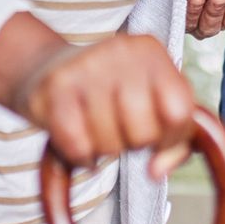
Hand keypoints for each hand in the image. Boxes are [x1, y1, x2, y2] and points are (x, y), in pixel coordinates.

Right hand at [0, 15, 197, 179]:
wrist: (45, 67)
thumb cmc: (108, 92)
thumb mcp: (149, 102)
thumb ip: (173, 140)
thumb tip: (156, 171)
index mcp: (151, 52)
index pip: (180, 112)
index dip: (170, 138)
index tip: (155, 139)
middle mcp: (121, 52)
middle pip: (145, 132)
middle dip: (133, 144)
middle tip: (118, 129)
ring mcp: (87, 66)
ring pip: (110, 143)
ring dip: (103, 149)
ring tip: (95, 128)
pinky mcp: (56, 87)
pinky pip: (78, 145)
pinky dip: (79, 155)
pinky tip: (78, 141)